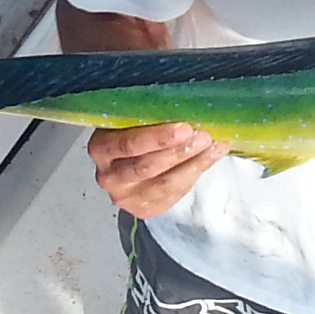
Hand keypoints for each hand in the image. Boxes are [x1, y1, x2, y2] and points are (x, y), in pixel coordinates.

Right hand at [87, 121, 227, 218]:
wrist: (129, 162)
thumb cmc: (134, 132)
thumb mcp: (132, 119)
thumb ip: (150, 114)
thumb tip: (188, 103)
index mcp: (101, 147)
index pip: (128, 144)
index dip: (158, 138)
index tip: (186, 128)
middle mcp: (108, 176)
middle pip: (146, 167)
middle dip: (179, 152)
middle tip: (204, 137)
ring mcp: (125, 196)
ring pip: (163, 185)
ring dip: (193, 165)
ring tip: (214, 147)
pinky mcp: (142, 210)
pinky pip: (172, 196)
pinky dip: (194, 176)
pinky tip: (209, 159)